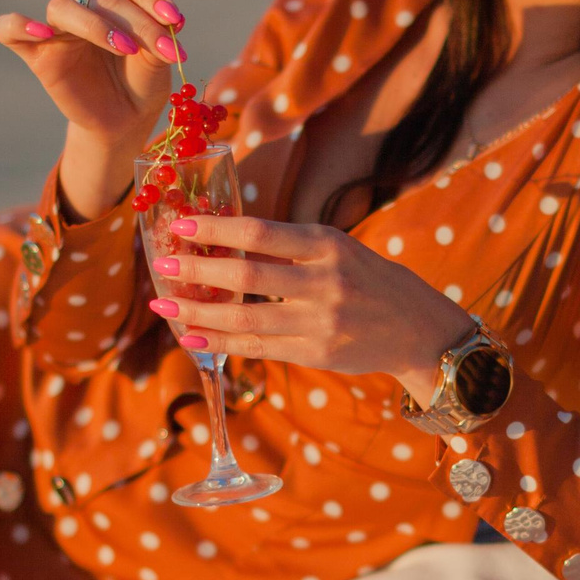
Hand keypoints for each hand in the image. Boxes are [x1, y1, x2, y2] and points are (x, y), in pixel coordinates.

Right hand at [0, 0, 191, 218]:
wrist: (125, 121)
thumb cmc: (142, 81)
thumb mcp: (158, 59)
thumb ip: (155, 37)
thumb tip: (162, 22)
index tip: (176, 19)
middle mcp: (81, 1)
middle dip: (139, 22)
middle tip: (165, 50)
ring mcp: (55, 26)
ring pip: (63, 7)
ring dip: (98, 25)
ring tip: (127, 48)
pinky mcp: (35, 52)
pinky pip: (8, 28)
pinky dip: (20, 25)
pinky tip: (43, 33)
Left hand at [146, 214, 477, 402]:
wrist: (419, 329)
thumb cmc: (369, 281)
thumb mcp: (338, 249)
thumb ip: (290, 247)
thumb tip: (223, 242)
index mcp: (328, 245)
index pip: (261, 233)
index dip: (216, 229)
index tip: (181, 224)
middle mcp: (325, 283)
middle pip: (247, 277)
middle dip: (197, 271)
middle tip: (160, 263)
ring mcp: (321, 323)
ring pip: (246, 319)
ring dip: (198, 313)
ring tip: (164, 305)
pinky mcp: (316, 355)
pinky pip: (258, 348)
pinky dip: (221, 342)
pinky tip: (192, 335)